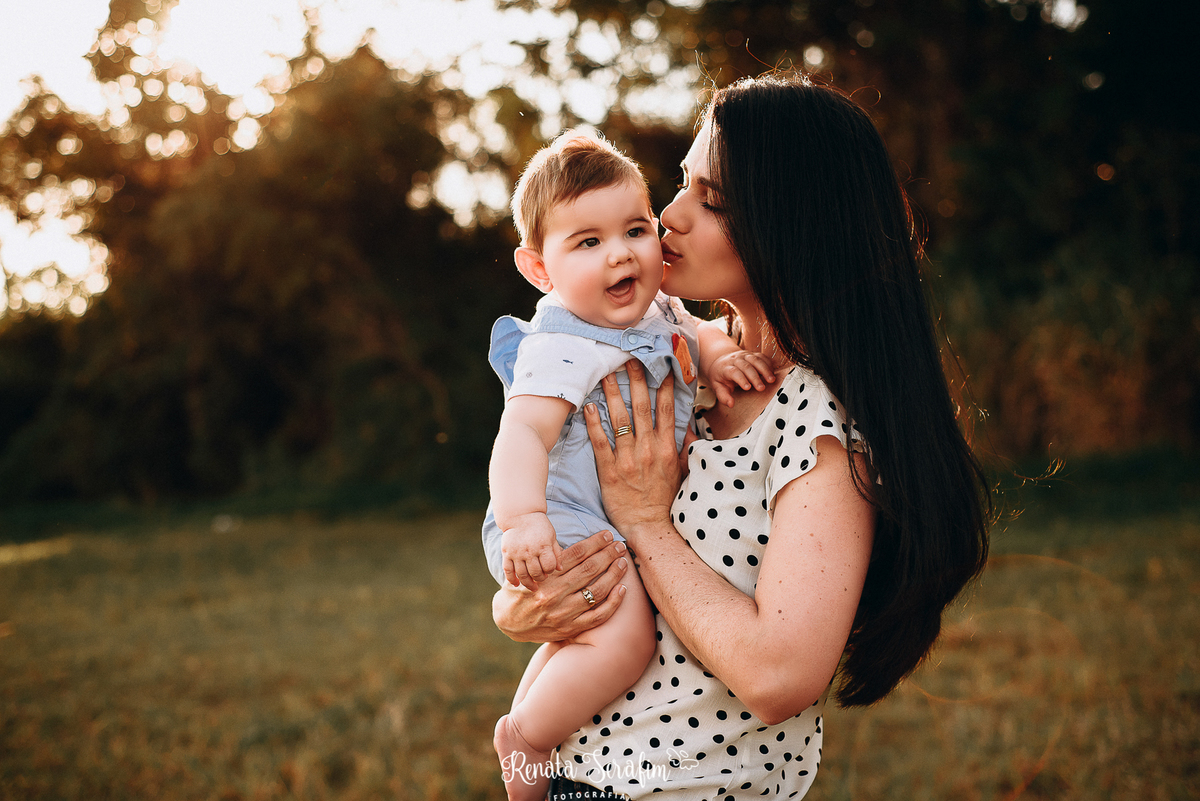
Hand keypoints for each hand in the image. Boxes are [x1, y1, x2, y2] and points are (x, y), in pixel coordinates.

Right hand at [493, 530, 630, 642]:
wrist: (508, 623)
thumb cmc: (521, 591)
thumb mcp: (529, 570)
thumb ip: (549, 560)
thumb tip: (574, 544)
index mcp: (546, 577)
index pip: (576, 555)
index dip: (595, 542)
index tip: (607, 534)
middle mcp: (555, 594)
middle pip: (590, 570)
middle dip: (608, 555)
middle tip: (619, 545)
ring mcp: (564, 613)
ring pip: (598, 591)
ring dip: (614, 575)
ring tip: (622, 563)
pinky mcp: (571, 628)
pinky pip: (598, 616)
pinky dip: (613, 602)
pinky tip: (622, 589)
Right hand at [501, 512, 562, 589]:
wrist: (521, 515)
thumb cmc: (540, 526)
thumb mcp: (552, 537)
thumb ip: (556, 553)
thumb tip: (560, 569)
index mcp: (543, 546)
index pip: (549, 567)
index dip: (550, 571)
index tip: (549, 569)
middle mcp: (529, 551)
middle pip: (536, 573)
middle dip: (540, 578)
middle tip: (541, 578)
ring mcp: (517, 553)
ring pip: (522, 574)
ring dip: (528, 583)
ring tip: (532, 586)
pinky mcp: (506, 553)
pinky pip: (508, 570)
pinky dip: (511, 579)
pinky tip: (516, 584)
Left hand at [584, 360, 683, 546]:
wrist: (650, 527)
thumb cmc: (665, 500)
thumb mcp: (682, 472)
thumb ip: (684, 448)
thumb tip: (690, 428)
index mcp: (667, 448)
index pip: (666, 410)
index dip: (663, 386)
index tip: (660, 366)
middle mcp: (648, 449)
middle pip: (642, 407)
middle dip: (635, 381)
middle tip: (628, 359)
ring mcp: (628, 459)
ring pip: (619, 420)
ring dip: (612, 395)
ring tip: (605, 375)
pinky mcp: (610, 471)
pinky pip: (601, 443)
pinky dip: (594, 424)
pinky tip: (588, 407)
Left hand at [706, 349, 775, 407]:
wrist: (721, 360)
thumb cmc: (721, 377)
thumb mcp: (718, 387)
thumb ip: (723, 396)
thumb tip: (731, 404)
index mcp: (725, 368)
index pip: (734, 372)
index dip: (741, 379)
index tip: (748, 388)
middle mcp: (735, 360)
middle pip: (746, 366)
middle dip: (754, 377)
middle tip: (761, 388)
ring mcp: (744, 355)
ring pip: (755, 360)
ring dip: (764, 370)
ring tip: (771, 380)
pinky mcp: (752, 354)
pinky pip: (762, 357)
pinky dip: (768, 364)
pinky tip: (773, 373)